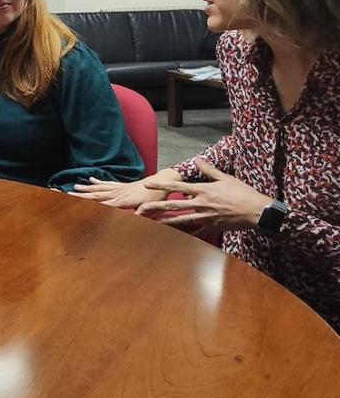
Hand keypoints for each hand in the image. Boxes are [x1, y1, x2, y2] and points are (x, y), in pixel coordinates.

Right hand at [71, 174, 168, 208]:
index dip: (87, 203)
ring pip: (99, 188)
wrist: (163, 181)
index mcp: (122, 200)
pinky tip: (90, 179)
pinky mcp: (123, 185)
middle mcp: (118, 193)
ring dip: (86, 188)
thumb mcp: (150, 208)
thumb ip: (140, 213)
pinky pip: (107, 183)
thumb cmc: (157, 196)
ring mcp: (119, 188)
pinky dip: (98, 182)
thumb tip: (132, 220)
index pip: (101, 203)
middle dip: (80, 195)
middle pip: (95, 194)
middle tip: (66, 193)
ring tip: (73, 186)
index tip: (74, 203)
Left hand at [135, 158, 272, 231]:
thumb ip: (208, 169)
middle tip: (140, 209)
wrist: (257, 211)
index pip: (177, 186)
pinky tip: (173, 238)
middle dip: (155, 207)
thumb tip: (197, 159)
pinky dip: (184, 235)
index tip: (147, 184)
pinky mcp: (212, 227)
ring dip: (165, 222)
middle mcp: (201, 203)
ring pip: (180, 220)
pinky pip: (195, 232)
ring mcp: (205, 217)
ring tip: (151, 224)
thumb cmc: (242, 193)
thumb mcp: (225, 177)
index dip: (161, 185)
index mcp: (203, 190)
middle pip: (173, 205)